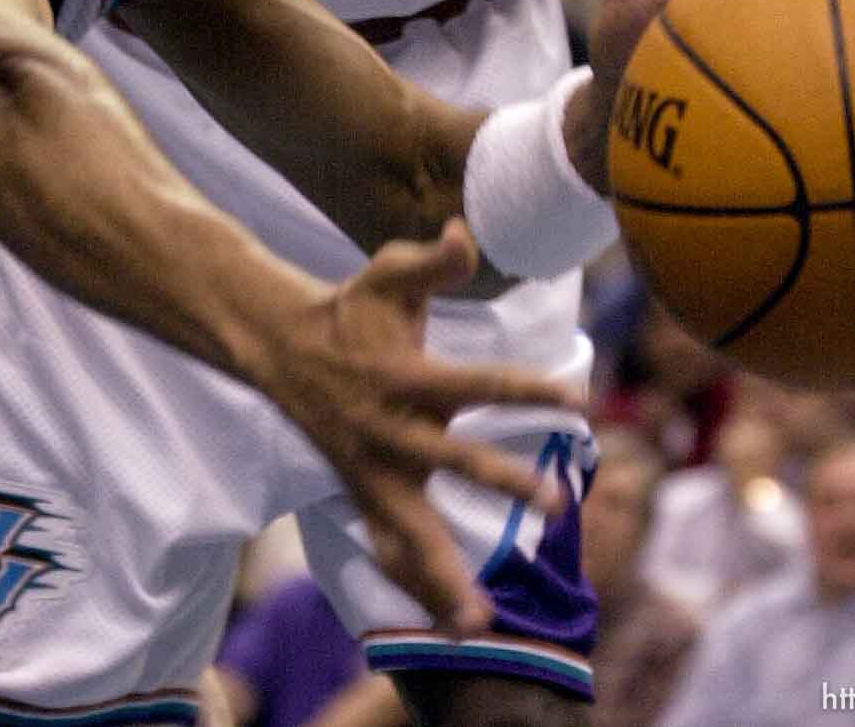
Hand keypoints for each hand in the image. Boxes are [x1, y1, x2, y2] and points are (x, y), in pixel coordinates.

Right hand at [266, 218, 582, 633]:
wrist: (280, 346)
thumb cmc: (349, 308)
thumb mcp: (387, 273)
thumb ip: (431, 259)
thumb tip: (466, 232)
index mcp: (407, 377)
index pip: (478, 382)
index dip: (528, 388)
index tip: (575, 398)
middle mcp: (393, 430)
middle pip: (456, 461)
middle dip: (506, 484)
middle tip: (558, 504)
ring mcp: (375, 468)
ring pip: (412, 529)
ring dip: (445, 573)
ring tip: (479, 621)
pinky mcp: (362, 489)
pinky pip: (388, 542)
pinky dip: (414, 580)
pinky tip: (448, 621)